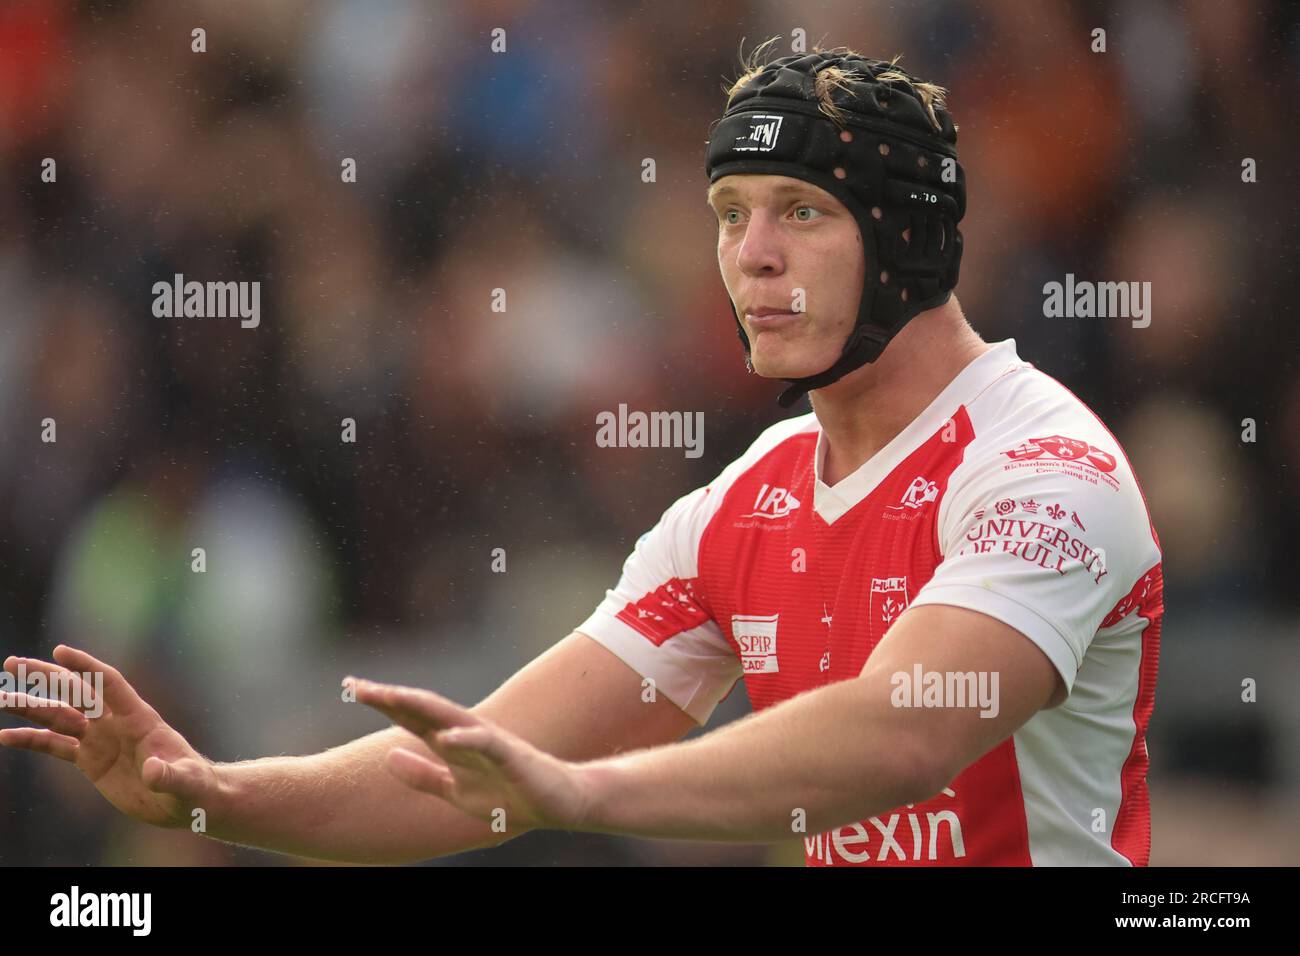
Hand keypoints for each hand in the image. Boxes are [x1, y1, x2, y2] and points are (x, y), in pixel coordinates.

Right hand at [0, 646, 224, 828]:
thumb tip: (153, 771)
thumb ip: (168, 774)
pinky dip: (31, 740)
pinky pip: (55, 746)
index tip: (59, 651)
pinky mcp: (90, 760)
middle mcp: (115, 722)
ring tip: (1, 699)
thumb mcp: (184, 781)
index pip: (109, 683)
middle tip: (12, 664)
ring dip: (30, 707)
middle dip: (45, 677)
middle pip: (75, 692)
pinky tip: (6, 736)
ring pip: (59, 717)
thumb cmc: (192, 785)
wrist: (184, 800)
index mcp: (138, 717)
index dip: (86, 667)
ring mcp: (100, 739)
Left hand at [350, 677, 592, 833]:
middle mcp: (467, 734)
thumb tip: (388, 756)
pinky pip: (486, 744)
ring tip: (389, 695)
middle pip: (423, 709)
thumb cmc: (510, 794)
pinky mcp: (512, 756)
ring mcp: (489, 742)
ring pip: (450, 716)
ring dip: (419, 705)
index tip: (352, 686)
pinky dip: (466, 739)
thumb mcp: (456, 791)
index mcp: (452, 743)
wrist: (559, 803)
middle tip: (356, 685)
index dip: (382, 703)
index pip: (411, 717)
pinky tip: (444, 737)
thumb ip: (424, 775)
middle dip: (390, 697)